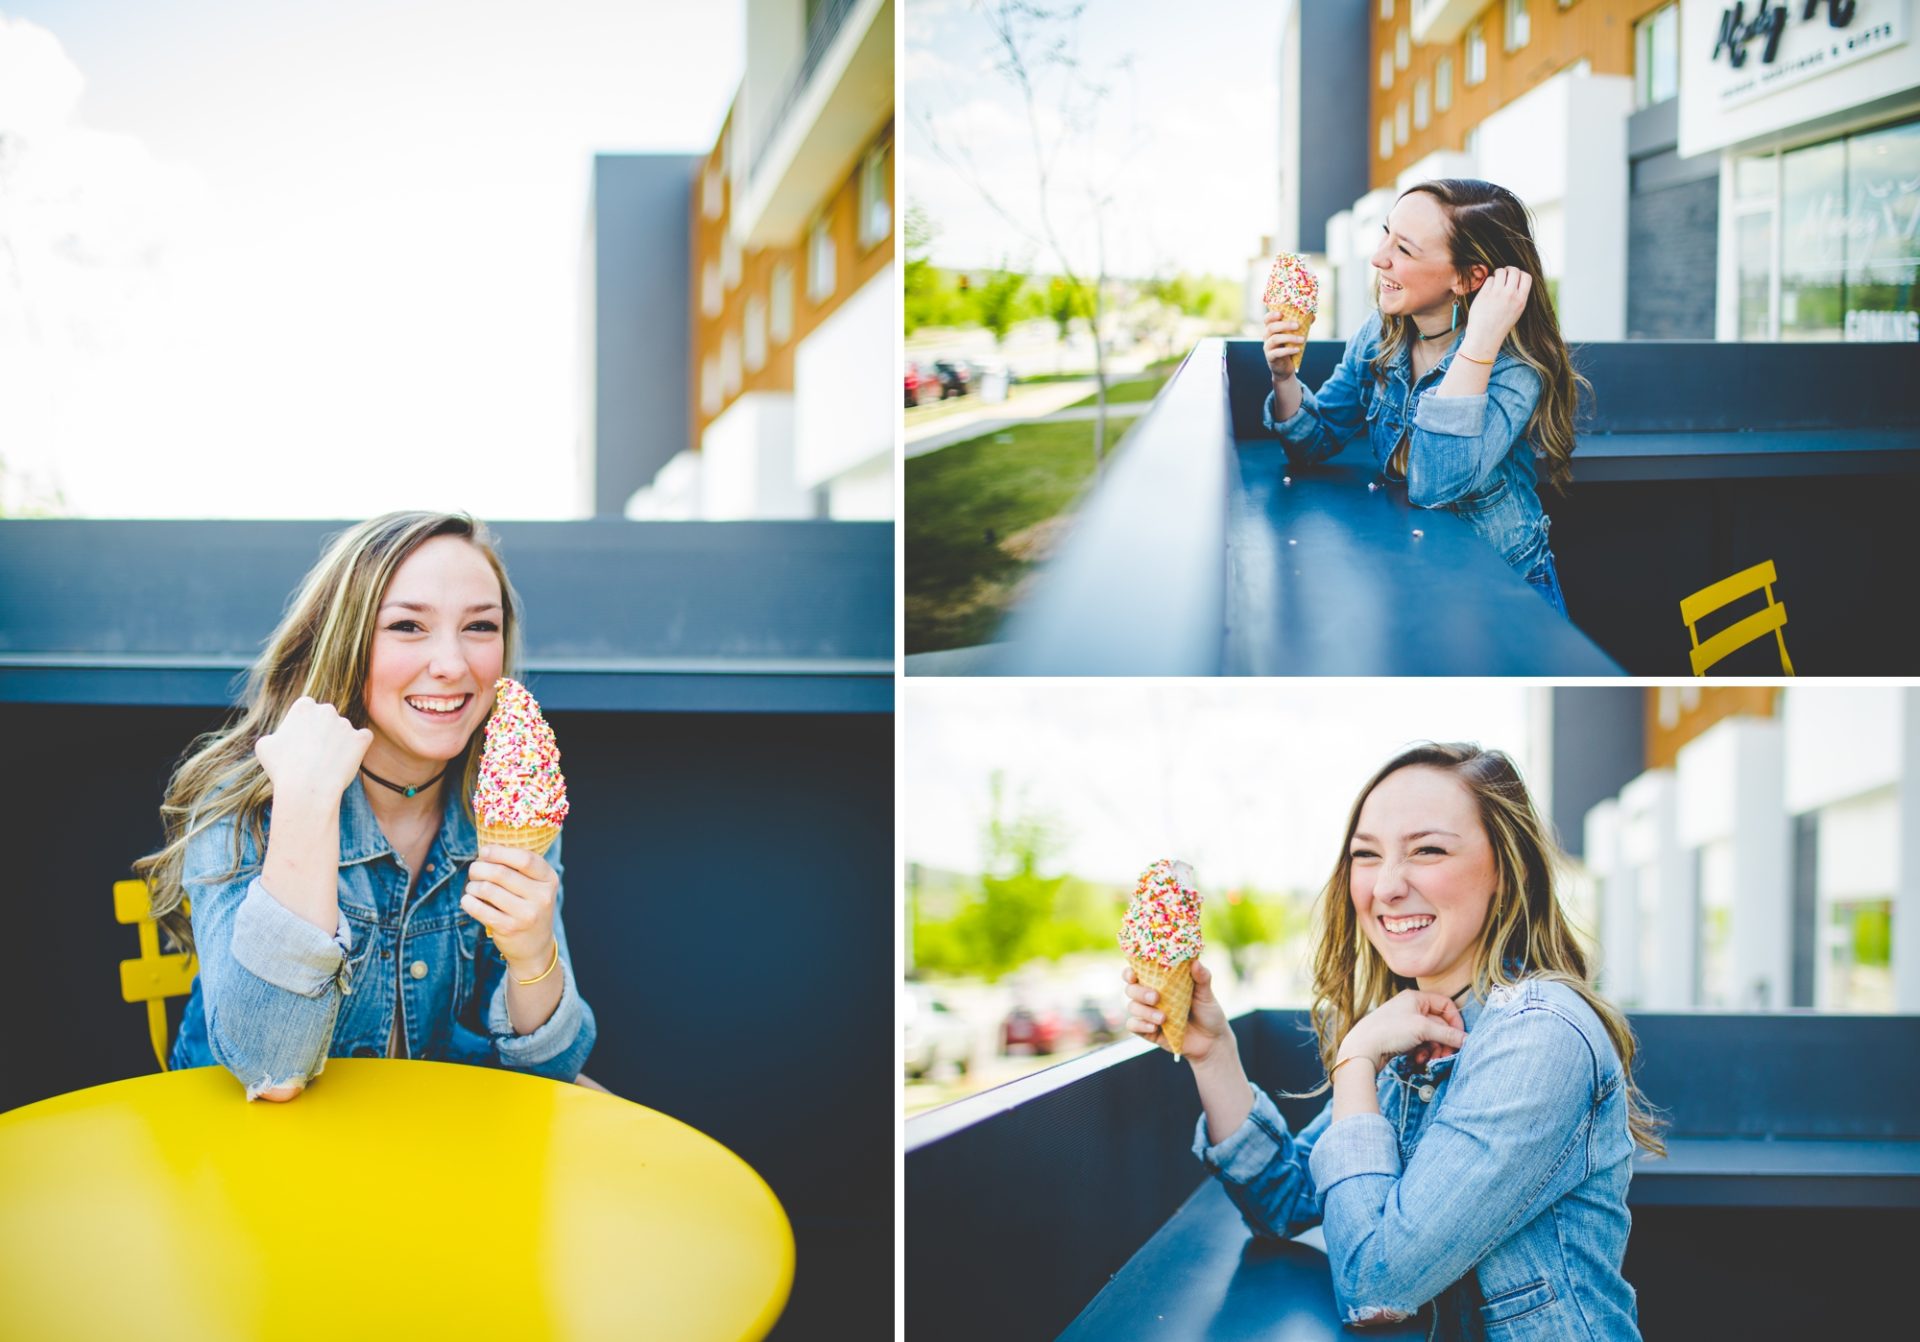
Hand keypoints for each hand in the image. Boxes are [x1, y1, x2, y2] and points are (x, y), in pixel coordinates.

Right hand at [254, 695, 372, 806]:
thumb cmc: (282, 768)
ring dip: (338, 742)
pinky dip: (358, 747)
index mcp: (304, 706)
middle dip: (322, 731)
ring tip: (327, 763)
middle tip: (314, 753)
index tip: (301, 740)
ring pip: (343, 731)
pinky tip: (348, 758)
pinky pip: (363, 738)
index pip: (307, 708)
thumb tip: (280, 739)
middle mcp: (327, 710)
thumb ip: (275, 735)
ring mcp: (346, 724)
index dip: (304, 725)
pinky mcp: (361, 739)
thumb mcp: (264, 746)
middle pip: (327, 718)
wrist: (307, 787)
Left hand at [463, 844, 559, 972]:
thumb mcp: (535, 886)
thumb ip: (519, 867)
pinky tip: (468, 900)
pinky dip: (468, 902)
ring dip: (473, 886)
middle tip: (474, 870)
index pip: (525, 859)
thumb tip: (486, 849)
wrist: (535, 945)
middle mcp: (541, 897)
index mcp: (549, 879)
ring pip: (487, 889)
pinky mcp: (509, 928)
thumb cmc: (529, 906)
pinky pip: (480, 909)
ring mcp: (526, 914)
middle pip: (501, 873)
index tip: (484, 851)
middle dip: (479, 868)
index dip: (499, 852)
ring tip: (472, 887)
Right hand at [1123, 958, 1233, 1064]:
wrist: (1212, 1041)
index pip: (1136, 973)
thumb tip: (1196, 962)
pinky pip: (1133, 1026)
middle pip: (1130, 989)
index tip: (1134, 974)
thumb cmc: (1208, 1013)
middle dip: (1139, 992)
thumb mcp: (1206, 994)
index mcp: (1160, 983)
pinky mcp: (1149, 1032)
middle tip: (1156, 997)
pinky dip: (1141, 1025)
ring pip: (1132, 1007)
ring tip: (1163, 1018)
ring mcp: (1148, 1014)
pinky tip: (1154, 1027)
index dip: (1130, 972)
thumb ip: (1201, 978)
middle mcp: (1150, 997)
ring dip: (1144, 1011)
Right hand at [1263, 313, 1305, 382]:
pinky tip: (1298, 349)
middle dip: (1284, 325)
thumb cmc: (1290, 347)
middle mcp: (1267, 337)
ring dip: (1289, 338)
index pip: (1267, 319)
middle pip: (1271, 328)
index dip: (1272, 315)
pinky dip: (1288, 350)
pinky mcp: (1270, 357)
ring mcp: (1267, 347)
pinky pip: (1277, 353)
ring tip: (1302, 339)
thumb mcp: (1295, 335)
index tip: (1281, 313)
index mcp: (1271, 329)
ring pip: (1274, 339)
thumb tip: (1313, 316)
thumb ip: (1302, 325)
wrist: (1286, 367)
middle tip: (1297, 325)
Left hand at [1337, 989, 1465, 1071]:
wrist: (1362, 1048)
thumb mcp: (1422, 1029)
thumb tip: (1467, 1040)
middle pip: (1439, 1023)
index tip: (1459, 1038)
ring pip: (1431, 1036)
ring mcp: (1405, 1023)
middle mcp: (1411, 1007)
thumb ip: (1447, 1034)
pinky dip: (1422, 1052)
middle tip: (1446, 1055)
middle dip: (1444, 1041)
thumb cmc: (1390, 1031)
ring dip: (1433, 1049)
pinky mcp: (1400, 1037)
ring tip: (1429, 1059)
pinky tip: (1417, 1059)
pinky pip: (1420, 1043)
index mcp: (1416, 998)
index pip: (1446, 1005)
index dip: (1455, 1021)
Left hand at [1460, 267, 1530, 358]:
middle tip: (1504, 275)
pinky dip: (1488, 282)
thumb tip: (1518, 277)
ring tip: (1495, 281)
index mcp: (1521, 300)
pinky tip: (1488, 290)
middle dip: (1509, 270)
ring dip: (1498, 274)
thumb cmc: (1501, 324)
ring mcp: (1497, 294)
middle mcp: (1510, 296)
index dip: (1521, 273)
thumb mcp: (1517, 311)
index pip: (1527, 276)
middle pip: (1514, 270)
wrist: (1485, 337)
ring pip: (1500, 272)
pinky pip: (1489, 279)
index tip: (1515, 277)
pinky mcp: (1484, 294)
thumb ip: (1518, 295)